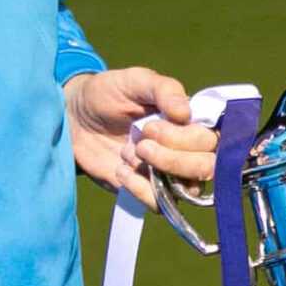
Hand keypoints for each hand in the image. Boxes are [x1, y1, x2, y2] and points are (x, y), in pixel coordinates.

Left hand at [65, 67, 218, 206]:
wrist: (74, 117)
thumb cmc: (109, 93)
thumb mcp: (135, 80)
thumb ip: (164, 90)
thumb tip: (186, 113)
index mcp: (189, 120)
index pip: (210, 140)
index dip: (183, 138)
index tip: (149, 126)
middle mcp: (185, 148)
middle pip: (206, 167)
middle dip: (173, 158)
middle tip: (141, 144)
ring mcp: (167, 171)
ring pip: (188, 190)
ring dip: (157, 173)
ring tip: (127, 155)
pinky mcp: (147, 189)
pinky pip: (160, 204)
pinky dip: (141, 190)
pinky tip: (120, 170)